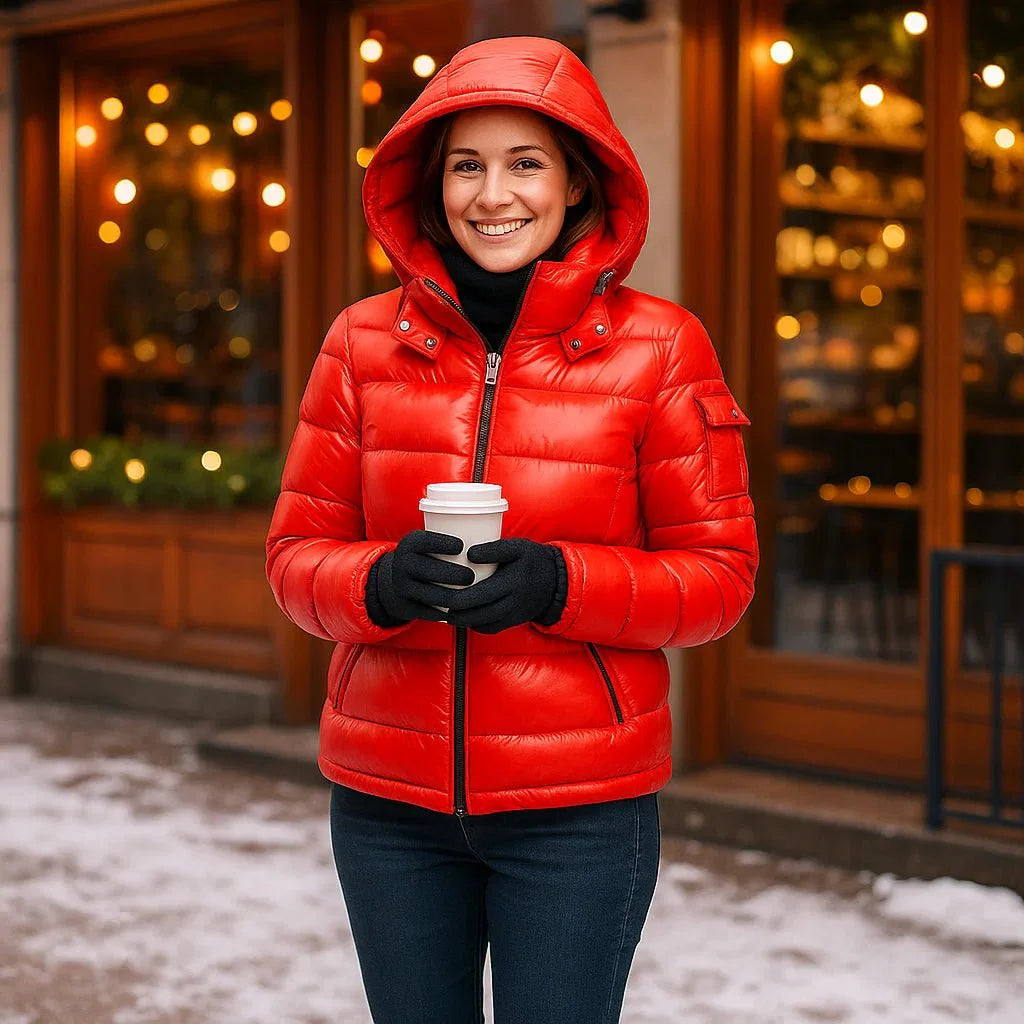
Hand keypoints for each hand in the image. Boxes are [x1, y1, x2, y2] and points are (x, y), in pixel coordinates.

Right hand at [368, 530, 474, 625]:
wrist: (396, 579)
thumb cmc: (427, 557)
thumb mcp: (429, 544)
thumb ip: (451, 539)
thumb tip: (489, 529)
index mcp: (409, 544)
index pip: (424, 541)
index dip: (442, 542)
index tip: (462, 546)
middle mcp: (401, 564)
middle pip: (429, 570)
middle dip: (453, 574)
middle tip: (471, 576)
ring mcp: (401, 587)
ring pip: (430, 594)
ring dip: (453, 597)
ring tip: (471, 596)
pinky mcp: (405, 606)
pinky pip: (427, 612)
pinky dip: (445, 613)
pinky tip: (460, 611)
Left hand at [442, 538, 563, 633]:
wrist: (554, 581)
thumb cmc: (532, 559)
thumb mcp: (518, 547)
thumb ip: (494, 549)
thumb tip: (469, 554)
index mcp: (513, 582)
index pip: (481, 594)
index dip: (460, 598)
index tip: (444, 593)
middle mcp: (513, 602)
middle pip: (479, 612)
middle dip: (457, 612)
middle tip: (439, 605)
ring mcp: (513, 615)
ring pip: (484, 623)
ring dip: (464, 620)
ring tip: (448, 613)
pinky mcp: (513, 622)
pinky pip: (491, 628)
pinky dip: (476, 625)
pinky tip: (464, 617)